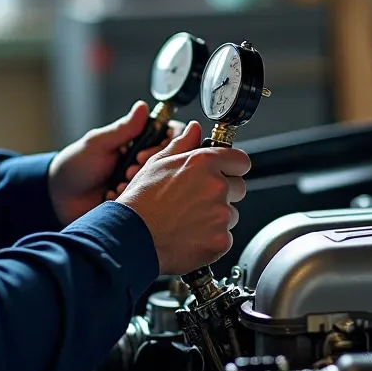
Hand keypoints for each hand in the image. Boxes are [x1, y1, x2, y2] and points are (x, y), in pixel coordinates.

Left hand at [48, 101, 183, 224]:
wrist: (59, 197)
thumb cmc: (76, 165)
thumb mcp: (98, 143)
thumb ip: (123, 129)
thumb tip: (143, 107)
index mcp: (137, 142)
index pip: (168, 136)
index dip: (163, 144)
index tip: (142, 154)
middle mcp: (144, 161)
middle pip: (168, 160)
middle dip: (148, 167)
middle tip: (128, 172)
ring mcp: (142, 182)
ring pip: (160, 182)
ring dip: (139, 184)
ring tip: (118, 186)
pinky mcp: (138, 203)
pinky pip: (149, 203)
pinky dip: (133, 200)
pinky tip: (115, 198)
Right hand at [117, 121, 250, 274]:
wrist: (131, 236)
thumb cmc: (140, 201)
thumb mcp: (157, 163)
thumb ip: (182, 144)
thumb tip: (194, 129)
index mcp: (204, 162)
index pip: (241, 160)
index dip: (232, 167)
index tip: (225, 172)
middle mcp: (216, 186)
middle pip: (239, 188)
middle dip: (224, 193)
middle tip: (196, 201)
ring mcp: (221, 215)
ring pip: (231, 215)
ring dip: (216, 218)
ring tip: (188, 220)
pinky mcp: (220, 241)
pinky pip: (225, 238)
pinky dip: (211, 240)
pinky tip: (189, 236)